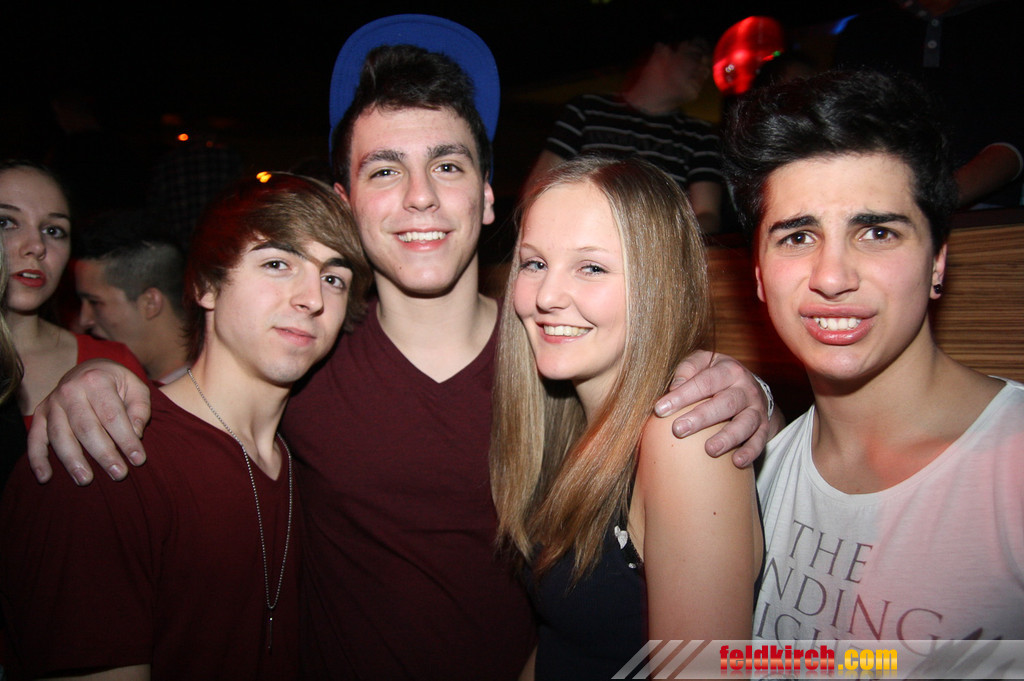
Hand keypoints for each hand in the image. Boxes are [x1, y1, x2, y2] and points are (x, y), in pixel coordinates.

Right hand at [27, 359, 152, 484]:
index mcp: (96, 380)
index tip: (138, 460)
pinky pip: (35, 439)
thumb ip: (140, 409)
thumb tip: (135, 434)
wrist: (89, 369)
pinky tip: (45, 477)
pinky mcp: (40, 414)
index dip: (126, 439)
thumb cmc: (116, 383)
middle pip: (86, 428)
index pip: (112, 416)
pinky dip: (37, 459)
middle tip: (119, 474)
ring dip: (72, 461)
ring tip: (86, 480)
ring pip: (60, 436)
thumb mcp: (136, 386)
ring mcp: (52, 403)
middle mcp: (70, 391)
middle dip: (103, 454)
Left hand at [654, 350, 771, 467]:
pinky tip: (736, 462)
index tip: (660, 410)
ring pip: (745, 423)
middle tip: (678, 430)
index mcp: (729, 370)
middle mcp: (746, 388)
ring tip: (709, 450)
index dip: (682, 395)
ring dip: (728, 438)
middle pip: (725, 403)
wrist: (752, 387)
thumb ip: (687, 369)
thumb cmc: (717, 376)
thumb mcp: (704, 363)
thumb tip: (673, 387)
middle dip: (701, 418)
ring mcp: (756, 409)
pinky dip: (750, 452)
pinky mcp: (764, 427)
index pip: (704, 382)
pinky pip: (760, 441)